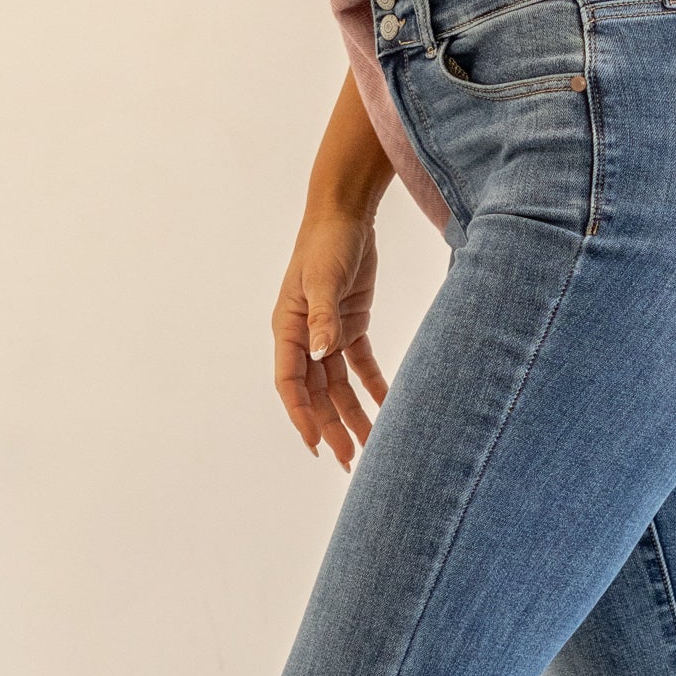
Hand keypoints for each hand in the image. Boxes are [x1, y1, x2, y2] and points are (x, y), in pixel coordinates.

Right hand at [272, 210, 389, 472]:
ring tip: (370, 447)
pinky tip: (387, 409)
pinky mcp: (349, 326)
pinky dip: (373, 388)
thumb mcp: (323, 278)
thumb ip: (322, 317)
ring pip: (339, 386)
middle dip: (331, 427)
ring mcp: (327, 333)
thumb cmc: (327, 242)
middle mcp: (304, 337)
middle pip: (317, 393)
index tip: (316, 444)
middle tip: (349, 461)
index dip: (301, 415)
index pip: (290, 383)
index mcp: (288, 329)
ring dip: (353, 415)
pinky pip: (360, 367)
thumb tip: (320, 352)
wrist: (345, 214)